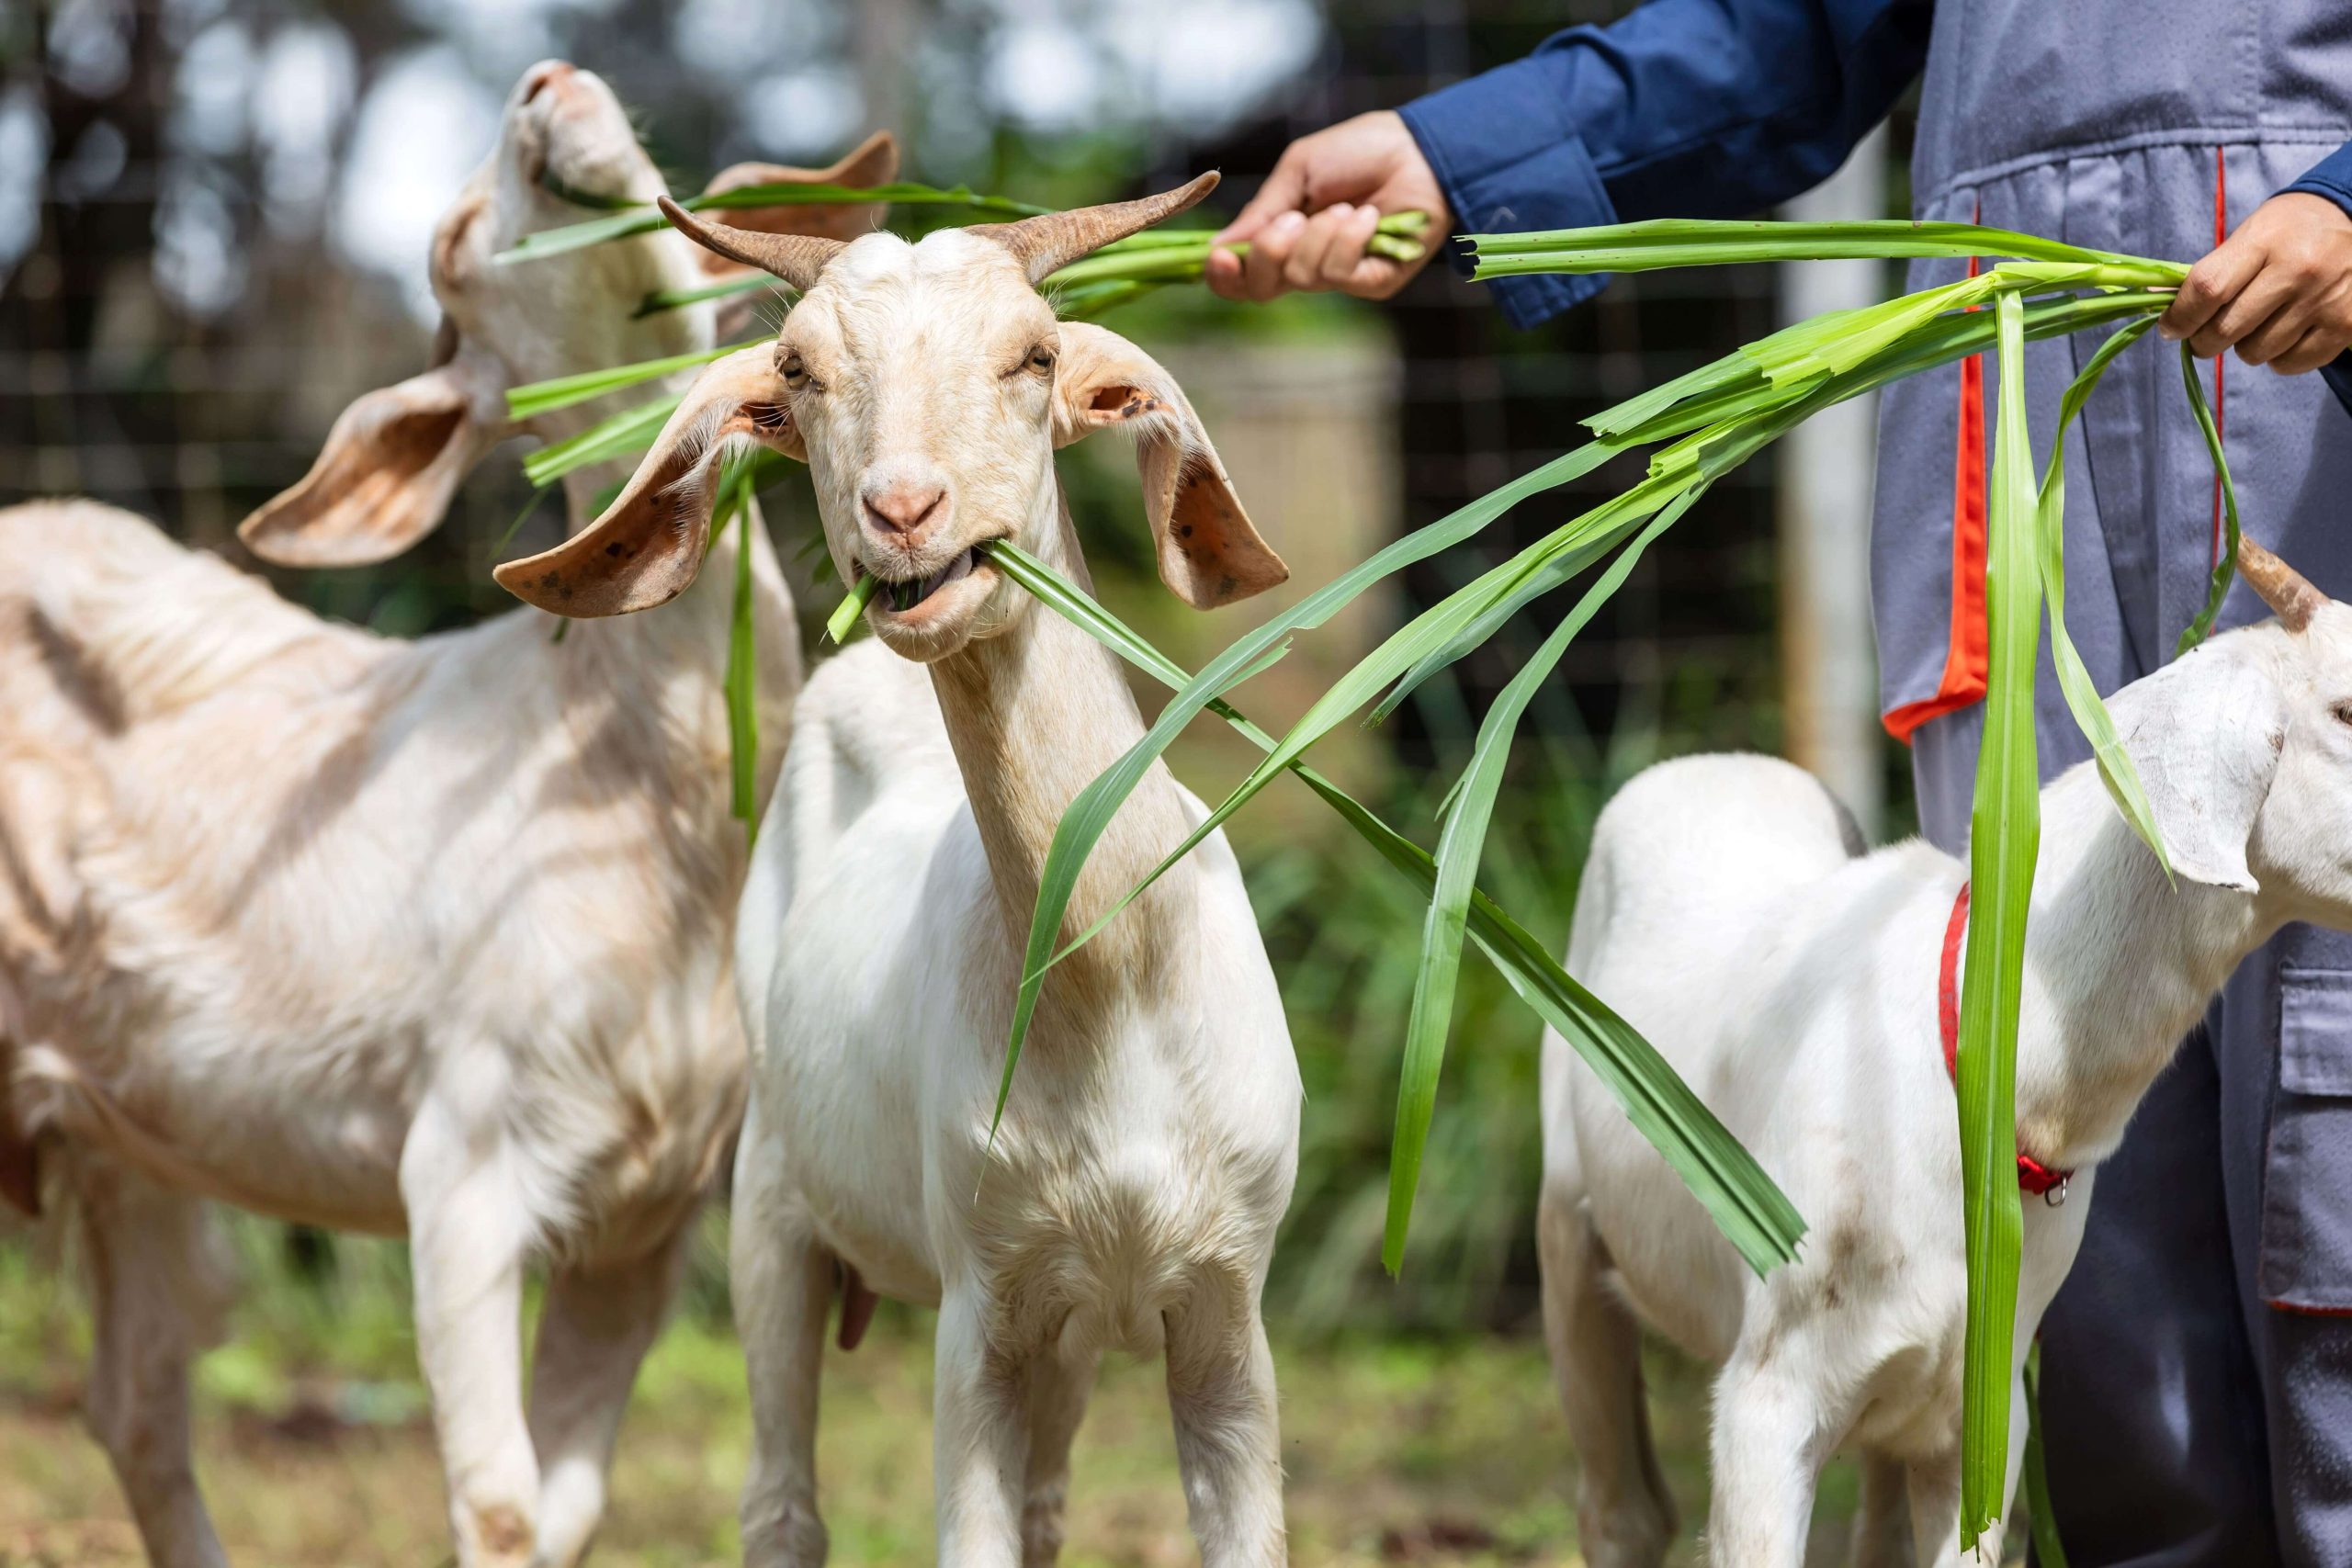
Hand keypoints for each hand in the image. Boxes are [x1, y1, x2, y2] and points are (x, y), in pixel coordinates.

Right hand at [1205, 111, 1450, 302]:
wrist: (1418, 149)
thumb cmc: (1359, 151)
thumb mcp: (1298, 171)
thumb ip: (1261, 211)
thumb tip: (1216, 248)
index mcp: (1282, 238)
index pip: (1242, 276)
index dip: (1223, 275)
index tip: (1219, 256)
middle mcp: (1306, 263)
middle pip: (1261, 289)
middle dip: (1267, 253)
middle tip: (1290, 219)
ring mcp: (1339, 276)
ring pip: (1301, 277)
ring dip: (1317, 235)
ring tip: (1345, 206)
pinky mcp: (1372, 282)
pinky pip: (1339, 274)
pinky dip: (1348, 240)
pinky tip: (1369, 217)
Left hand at [2159, 192, 2351, 374]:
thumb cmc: (2292, 232)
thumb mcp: (2252, 234)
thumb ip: (2209, 271)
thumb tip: (2151, 297)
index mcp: (2266, 241)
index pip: (2207, 289)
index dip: (2179, 317)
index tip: (2170, 327)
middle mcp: (2298, 270)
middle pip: (2225, 330)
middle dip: (2203, 340)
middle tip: (2207, 334)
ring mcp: (2324, 300)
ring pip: (2253, 353)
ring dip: (2244, 346)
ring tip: (2258, 323)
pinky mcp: (2346, 326)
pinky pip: (2287, 365)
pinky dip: (2277, 357)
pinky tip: (2285, 333)